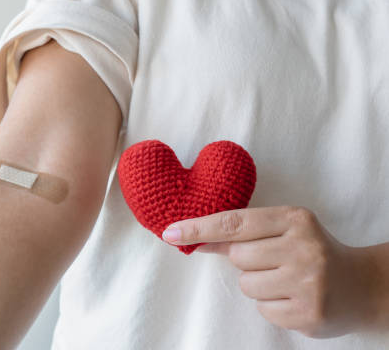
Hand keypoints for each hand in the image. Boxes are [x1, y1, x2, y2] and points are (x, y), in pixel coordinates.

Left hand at [161, 205, 386, 337]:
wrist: (361, 285)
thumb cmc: (311, 251)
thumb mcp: (283, 230)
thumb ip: (242, 232)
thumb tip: (194, 237)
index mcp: (294, 219)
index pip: (234, 222)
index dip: (199, 227)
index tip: (170, 232)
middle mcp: (303, 247)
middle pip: (238, 256)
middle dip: (246, 261)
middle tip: (273, 261)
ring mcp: (308, 282)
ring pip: (247, 285)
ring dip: (258, 285)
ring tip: (286, 280)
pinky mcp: (309, 312)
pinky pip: (263, 310)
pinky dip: (272, 305)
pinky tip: (294, 297)